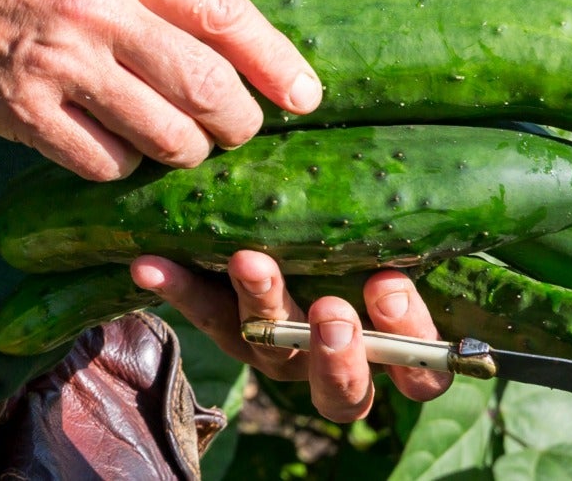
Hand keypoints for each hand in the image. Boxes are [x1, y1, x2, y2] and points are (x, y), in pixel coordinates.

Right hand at [0, 0, 320, 177]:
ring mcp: (60, 63)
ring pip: (167, 134)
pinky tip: (117, 153)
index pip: (224, 9)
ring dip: (187, 152)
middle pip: (207, 84)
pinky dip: (125, 167)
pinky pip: (106, 161)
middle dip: (239, 122)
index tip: (305, 96)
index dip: (276, 60)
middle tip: (240, 133)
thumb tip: (215, 24)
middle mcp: (96, 6)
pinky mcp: (24, 113)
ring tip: (183, 149)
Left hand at [136, 252, 450, 420]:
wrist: (305, 241)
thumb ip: (412, 241)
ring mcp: (281, 354)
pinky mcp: (234, 333)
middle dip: (335, 349)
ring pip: (270, 347)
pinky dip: (180, 288)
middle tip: (331, 311)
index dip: (409, 340)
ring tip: (249, 261)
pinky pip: (207, 316)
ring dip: (260, 302)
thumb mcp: (403, 249)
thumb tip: (416, 191)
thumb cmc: (378, 247)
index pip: (421, 376)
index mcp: (396, 358)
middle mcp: (336, 366)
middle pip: (340, 381)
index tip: (390, 286)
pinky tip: (150, 264)